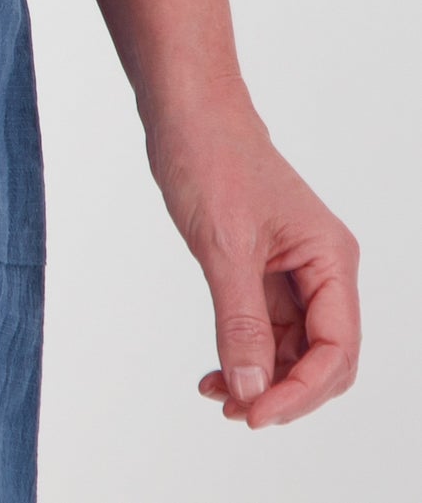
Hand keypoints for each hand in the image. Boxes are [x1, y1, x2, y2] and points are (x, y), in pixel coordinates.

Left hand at [147, 85, 360, 430]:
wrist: (184, 107)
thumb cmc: (210, 155)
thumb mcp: (223, 245)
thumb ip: (241, 321)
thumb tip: (251, 391)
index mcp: (331, 259)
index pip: (336, 350)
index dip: (300, 392)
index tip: (254, 414)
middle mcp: (322, 267)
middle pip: (323, 358)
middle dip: (285, 392)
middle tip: (236, 412)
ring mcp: (294, 268)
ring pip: (292, 347)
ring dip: (261, 378)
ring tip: (218, 394)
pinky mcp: (263, 266)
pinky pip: (266, 326)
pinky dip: (245, 352)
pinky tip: (217, 370)